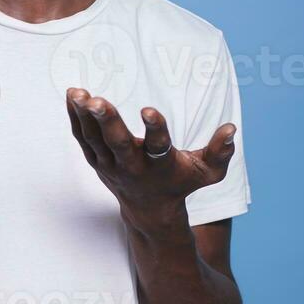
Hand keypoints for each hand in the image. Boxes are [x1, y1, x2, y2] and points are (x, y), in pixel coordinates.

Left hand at [66, 87, 235, 234]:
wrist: (150, 211)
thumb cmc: (180, 182)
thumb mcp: (206, 173)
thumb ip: (220, 152)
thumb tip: (231, 128)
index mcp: (160, 166)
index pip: (158, 146)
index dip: (154, 128)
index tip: (148, 110)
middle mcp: (133, 166)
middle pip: (118, 143)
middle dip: (107, 121)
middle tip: (97, 100)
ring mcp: (111, 164)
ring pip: (94, 139)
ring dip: (85, 115)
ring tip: (78, 92)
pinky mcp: (97, 160)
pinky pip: (82, 137)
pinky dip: (75, 117)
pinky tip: (72, 96)